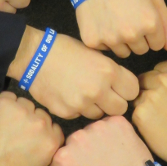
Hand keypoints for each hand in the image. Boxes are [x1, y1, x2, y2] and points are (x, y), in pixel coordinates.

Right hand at [7, 27, 139, 118]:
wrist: (33, 56)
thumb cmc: (65, 50)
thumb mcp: (95, 53)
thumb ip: (110, 71)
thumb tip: (121, 85)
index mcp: (108, 71)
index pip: (133, 91)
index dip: (127, 89)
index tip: (120, 87)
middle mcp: (98, 90)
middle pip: (121, 108)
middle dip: (115, 102)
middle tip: (105, 94)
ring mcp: (82, 104)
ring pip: (100, 115)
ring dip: (96, 107)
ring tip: (83, 93)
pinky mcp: (66, 113)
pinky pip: (80, 116)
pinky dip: (77, 109)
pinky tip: (69, 95)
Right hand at [62, 0, 166, 56]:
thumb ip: (166, 23)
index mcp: (150, 23)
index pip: (158, 45)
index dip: (152, 34)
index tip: (142, 22)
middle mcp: (132, 35)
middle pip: (141, 51)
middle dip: (138, 39)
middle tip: (128, 20)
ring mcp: (111, 39)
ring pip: (123, 53)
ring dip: (122, 42)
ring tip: (115, 21)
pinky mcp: (93, 41)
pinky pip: (105, 49)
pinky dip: (104, 39)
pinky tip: (102, 23)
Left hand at [133, 61, 166, 165]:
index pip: (158, 68)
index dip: (160, 81)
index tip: (166, 93)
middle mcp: (163, 78)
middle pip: (145, 78)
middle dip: (150, 89)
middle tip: (160, 106)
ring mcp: (150, 95)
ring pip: (138, 94)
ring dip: (144, 103)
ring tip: (157, 116)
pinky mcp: (140, 112)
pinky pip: (134, 110)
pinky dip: (141, 117)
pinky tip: (153, 125)